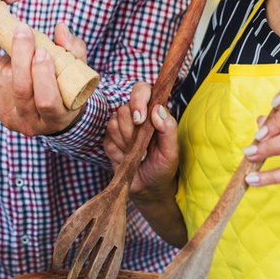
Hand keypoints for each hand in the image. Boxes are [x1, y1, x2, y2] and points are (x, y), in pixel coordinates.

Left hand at [0, 21, 88, 135]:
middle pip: (21, 89)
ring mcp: (10, 117)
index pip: (47, 100)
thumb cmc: (68, 87)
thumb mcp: (78, 72)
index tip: (43, 50)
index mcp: (57, 118)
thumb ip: (74, 50)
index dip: (43, 74)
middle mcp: (31, 123)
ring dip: (13, 56)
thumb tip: (61, 29)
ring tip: (26, 49)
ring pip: (6, 79)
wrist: (50, 110)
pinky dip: (2, 61)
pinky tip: (14, 60)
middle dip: (22, 56)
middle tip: (24, 30)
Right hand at [104, 82, 178, 201]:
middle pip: (124, 108)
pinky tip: (127, 158)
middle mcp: (136, 115)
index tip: (140, 119)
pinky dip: (118, 152)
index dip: (138, 99)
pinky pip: (107, 139)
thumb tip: (158, 109)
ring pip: (113, 123)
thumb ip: (169, 127)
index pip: (142, 90)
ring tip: (136, 153)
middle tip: (142, 146)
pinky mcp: (110, 141)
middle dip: (132, 131)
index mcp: (153, 112)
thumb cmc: (164, 167)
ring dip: (126, 142)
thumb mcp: (172, 150)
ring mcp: (121, 128)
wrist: (150, 188)